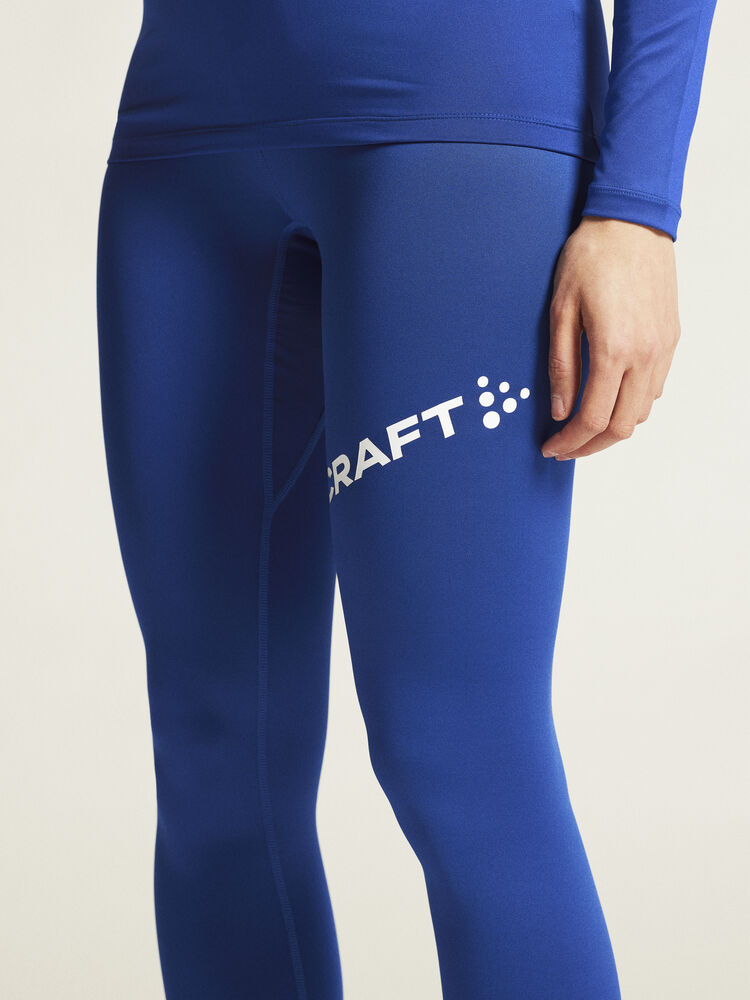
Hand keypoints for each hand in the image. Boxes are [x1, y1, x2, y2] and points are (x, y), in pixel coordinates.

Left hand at [541, 216, 679, 459]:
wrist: (632, 220)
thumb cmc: (591, 257)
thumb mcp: (560, 310)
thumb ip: (561, 365)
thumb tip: (560, 410)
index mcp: (614, 350)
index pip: (593, 418)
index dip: (570, 442)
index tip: (551, 448)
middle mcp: (645, 355)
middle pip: (622, 426)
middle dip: (591, 446)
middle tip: (565, 447)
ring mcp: (663, 348)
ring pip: (642, 412)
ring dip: (613, 427)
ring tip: (584, 425)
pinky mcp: (671, 338)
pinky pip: (655, 388)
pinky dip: (632, 404)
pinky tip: (609, 397)